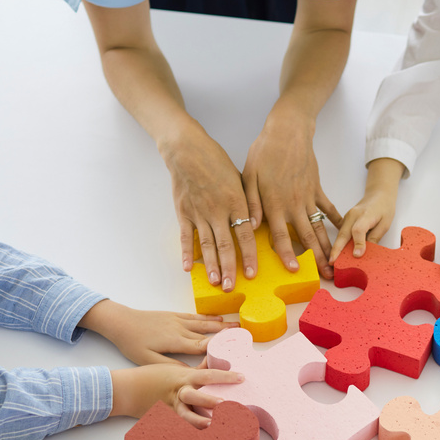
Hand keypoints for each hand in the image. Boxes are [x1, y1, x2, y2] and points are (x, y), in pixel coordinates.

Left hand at [80, 300, 233, 364]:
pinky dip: (208, 317)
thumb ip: (170, 365)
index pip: (202, 346)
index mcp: (176, 342)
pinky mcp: (173, 315)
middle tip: (243, 336)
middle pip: (208, 333)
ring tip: (236, 326)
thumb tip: (190, 372)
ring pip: (204, 323)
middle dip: (226, 335)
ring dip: (221, 325)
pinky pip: (195, 316)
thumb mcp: (148, 359)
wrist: (121, 321)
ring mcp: (178, 320)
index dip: (219, 348)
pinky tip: (217, 318)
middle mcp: (180, 329)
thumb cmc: (132, 343)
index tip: (234, 351)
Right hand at [110, 362, 242, 427]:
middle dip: (210, 400)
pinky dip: (189, 432)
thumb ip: (197, 368)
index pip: (208, 375)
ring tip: (213, 426)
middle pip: (195, 396)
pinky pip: (179, 427)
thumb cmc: (153, 376)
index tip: (241, 377)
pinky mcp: (166, 420)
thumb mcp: (176, 369)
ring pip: (186, 415)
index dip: (225, 376)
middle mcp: (179, 393)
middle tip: (226, 403)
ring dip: (200, 421)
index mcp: (184, 377)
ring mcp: (172, 408)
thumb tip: (214, 359)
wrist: (129, 390)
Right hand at [162, 125, 257, 293]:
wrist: (187, 150)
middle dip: (229, 269)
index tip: (252, 274)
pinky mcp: (183, 213)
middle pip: (225, 245)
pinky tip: (189, 268)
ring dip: (211, 266)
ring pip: (206, 245)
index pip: (245, 236)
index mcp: (236, 203)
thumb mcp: (240, 179)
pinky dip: (186, 253)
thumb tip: (256, 225)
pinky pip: (185, 237)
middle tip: (232, 288)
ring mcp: (199, 213)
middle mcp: (218, 211)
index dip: (249, 257)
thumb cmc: (217, 162)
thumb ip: (248, 203)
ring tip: (215, 283)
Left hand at [242, 113, 340, 277]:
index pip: (280, 235)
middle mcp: (293, 204)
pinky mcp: (317, 188)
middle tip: (325, 275)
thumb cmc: (265, 152)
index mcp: (274, 203)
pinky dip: (336, 220)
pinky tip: (343, 232)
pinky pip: (328, 208)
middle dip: (316, 258)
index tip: (293, 271)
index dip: (286, 254)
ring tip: (335, 262)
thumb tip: (249, 225)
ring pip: (318, 227)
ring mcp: (308, 197)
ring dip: (327, 246)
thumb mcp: (249, 176)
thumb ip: (251, 203)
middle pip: (305, 237)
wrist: (288, 131)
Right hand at [331, 159, 403, 260]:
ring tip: (333, 263)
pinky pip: (341, 234)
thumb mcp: (385, 224)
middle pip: (343, 234)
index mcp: (365, 215)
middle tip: (332, 263)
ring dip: (335, 249)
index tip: (356, 256)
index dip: (358, 243)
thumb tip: (366, 252)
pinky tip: (338, 255)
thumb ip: (375, 237)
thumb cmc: (384, 208)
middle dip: (337, 250)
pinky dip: (339, 245)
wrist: (378, 194)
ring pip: (340, 235)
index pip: (359, 230)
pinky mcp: (345, 221)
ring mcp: (347, 218)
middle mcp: (353, 216)